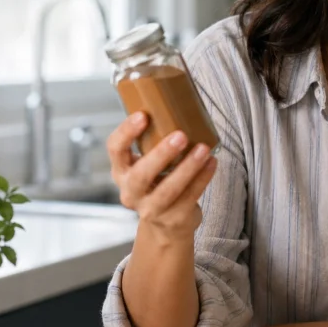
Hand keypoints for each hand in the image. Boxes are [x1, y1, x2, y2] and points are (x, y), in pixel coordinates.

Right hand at [107, 112, 217, 240]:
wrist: (166, 225)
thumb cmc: (159, 182)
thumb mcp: (148, 163)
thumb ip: (155, 141)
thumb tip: (178, 101)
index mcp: (121, 171)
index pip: (115, 149)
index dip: (126, 132)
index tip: (143, 115)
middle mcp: (130, 192)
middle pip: (140, 175)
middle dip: (161, 154)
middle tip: (180, 135)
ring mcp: (150, 209)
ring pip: (167, 190)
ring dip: (187, 168)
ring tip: (203, 149)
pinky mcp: (173, 219)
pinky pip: (189, 198)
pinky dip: (202, 178)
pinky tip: (212, 162)